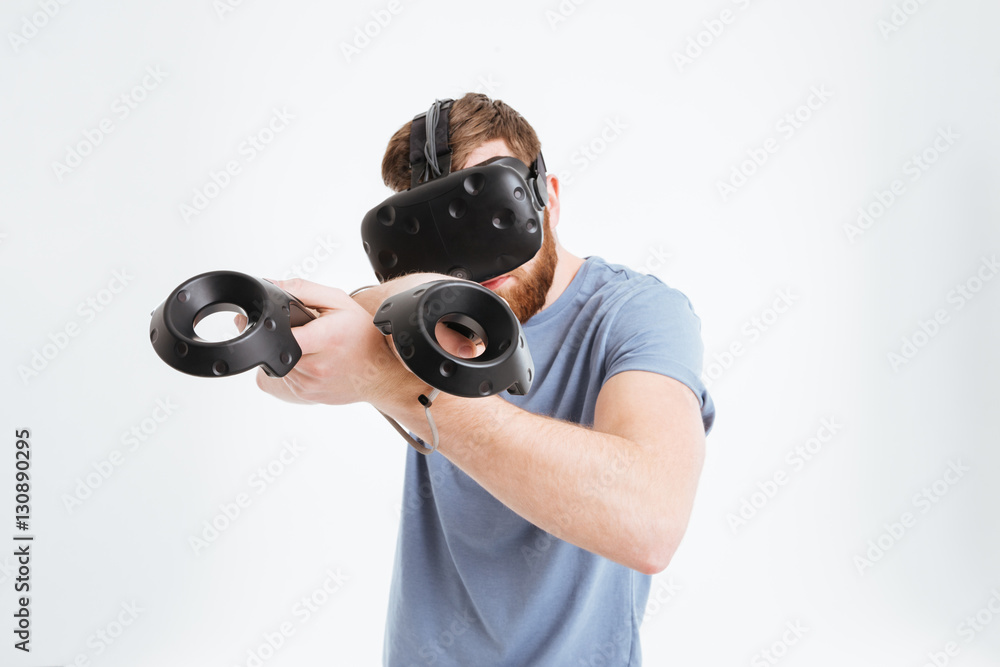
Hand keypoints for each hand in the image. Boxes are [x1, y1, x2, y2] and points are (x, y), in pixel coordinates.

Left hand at [250, 278, 412, 405]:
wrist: (382, 372)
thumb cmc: (364, 336)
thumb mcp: (339, 301)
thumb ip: (304, 290)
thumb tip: (273, 285)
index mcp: (325, 338)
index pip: (283, 334)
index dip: (276, 326)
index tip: (286, 323)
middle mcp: (317, 365)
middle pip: (278, 346)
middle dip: (287, 337)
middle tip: (308, 333)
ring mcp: (310, 383)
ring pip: (280, 362)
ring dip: (290, 352)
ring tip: (314, 347)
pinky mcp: (306, 394)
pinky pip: (287, 377)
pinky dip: (296, 367)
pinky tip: (315, 361)